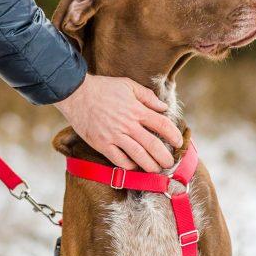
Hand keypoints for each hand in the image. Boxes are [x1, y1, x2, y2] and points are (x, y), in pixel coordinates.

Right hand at [56, 75, 182, 171]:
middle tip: (170, 163)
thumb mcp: (128, 85)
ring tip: (156, 170)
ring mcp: (115, 136)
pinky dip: (129, 166)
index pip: (162, 125)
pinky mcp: (103, 144)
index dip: (173, 135)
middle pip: (153, 145)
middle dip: (165, 157)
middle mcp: (128, 125)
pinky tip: (134, 166)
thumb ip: (147, 97)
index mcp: (137, 110)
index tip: (178, 142)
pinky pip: (119, 160)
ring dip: (150, 165)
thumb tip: (163, 107)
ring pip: (138, 156)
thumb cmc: (103, 88)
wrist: (77, 94)